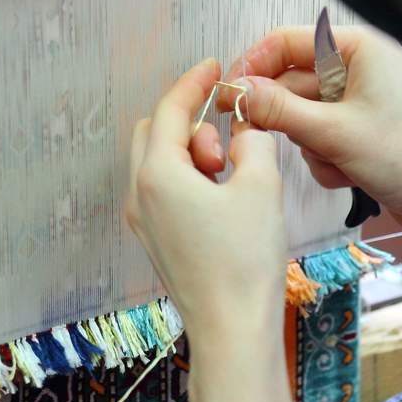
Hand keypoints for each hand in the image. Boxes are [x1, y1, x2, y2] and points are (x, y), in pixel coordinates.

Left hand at [126, 58, 286, 353]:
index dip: (194, 83)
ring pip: (157, 166)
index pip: (169, 110)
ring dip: (190, 156)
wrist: (232, 331)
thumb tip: (245, 129)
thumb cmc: (245, 262)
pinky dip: (187, 182)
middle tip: (229, 145)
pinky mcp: (156, 245)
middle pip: (152, 134)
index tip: (214, 70)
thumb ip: (253, 141)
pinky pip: (163, 195)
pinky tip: (222, 201)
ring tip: (231, 180)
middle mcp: (140, 196)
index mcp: (157, 174)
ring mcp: (144, 224)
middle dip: (189, 125)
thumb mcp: (261, 186)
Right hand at [216, 26, 401, 239]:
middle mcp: (360, 70)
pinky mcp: (362, 134)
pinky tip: (348, 175)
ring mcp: (362, 104)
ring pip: (304, 117)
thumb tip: (238, 92)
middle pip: (293, 83)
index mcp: (360, 49)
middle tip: (257, 136)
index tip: (230, 94)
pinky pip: (322, 140)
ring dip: (309, 145)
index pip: (288, 42)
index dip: (254, 66)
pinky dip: (326, 159)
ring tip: (335, 161)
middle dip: (285, 117)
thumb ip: (278, 110)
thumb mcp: (332, 132)